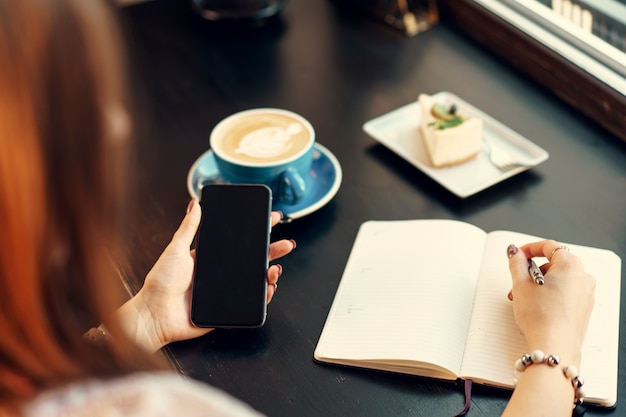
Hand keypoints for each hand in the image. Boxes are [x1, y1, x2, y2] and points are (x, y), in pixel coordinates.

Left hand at [117, 200, 295, 352]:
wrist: (155, 315)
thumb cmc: (160, 283)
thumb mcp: (175, 249)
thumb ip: (188, 228)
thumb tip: (195, 203)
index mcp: (211, 257)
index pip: (240, 241)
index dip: (258, 230)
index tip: (272, 218)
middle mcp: (222, 273)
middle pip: (254, 259)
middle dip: (274, 250)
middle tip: (287, 244)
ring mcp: (227, 291)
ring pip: (257, 280)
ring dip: (271, 273)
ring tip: (276, 268)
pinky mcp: (229, 309)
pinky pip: (253, 302)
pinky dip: (265, 295)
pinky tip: (269, 287)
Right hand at [507, 240, 594, 363]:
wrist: (554, 346)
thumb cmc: (542, 316)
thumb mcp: (521, 284)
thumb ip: (516, 262)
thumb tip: (515, 252)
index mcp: (570, 265)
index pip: (549, 246)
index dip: (529, 248)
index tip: (518, 255)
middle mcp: (582, 277)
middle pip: (554, 263)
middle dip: (532, 271)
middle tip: (518, 282)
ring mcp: (585, 294)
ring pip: (558, 280)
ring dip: (539, 284)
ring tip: (524, 298)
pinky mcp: (583, 309)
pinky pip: (565, 293)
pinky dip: (549, 294)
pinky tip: (536, 307)